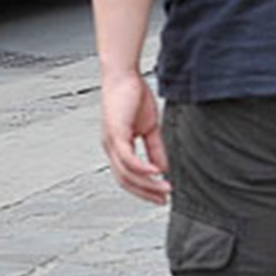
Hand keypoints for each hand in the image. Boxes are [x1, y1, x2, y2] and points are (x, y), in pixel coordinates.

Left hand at [100, 69, 168, 204]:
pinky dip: (142, 167)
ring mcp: (110, 140)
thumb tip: (163, 169)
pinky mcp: (115, 132)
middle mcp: (110, 147)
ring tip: (165, 189)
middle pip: (124, 180)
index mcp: (117, 147)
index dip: (143, 189)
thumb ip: (155, 149)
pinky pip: (127, 157)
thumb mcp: (149, 128)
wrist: (124, 75)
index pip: (126, 176)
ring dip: (147, 184)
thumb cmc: (133, 97)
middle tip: (163, 200)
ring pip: (126, 172)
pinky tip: (157, 173)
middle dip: (145, 192)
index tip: (161, 197)